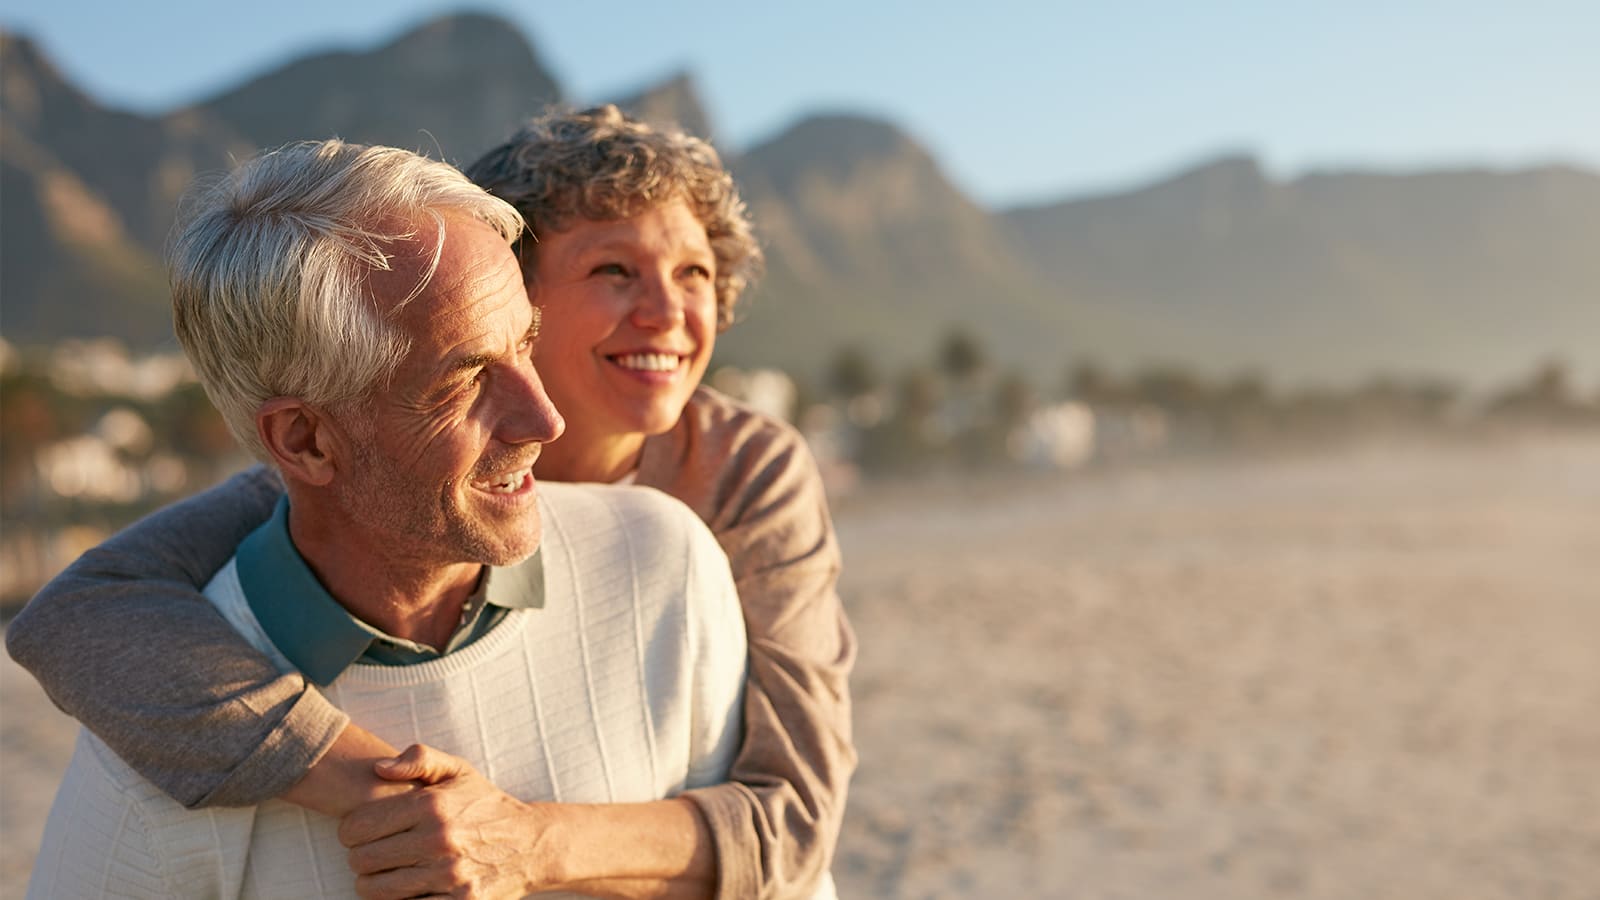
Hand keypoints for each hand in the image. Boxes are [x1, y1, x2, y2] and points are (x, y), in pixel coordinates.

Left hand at [338, 744, 560, 898]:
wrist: (533, 844)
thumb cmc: (486, 805)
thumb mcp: (458, 771)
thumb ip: (418, 759)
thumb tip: (379, 768)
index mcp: (432, 805)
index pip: (357, 827)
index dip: (351, 831)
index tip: (361, 833)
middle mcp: (438, 839)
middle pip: (361, 861)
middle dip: (361, 857)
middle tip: (374, 853)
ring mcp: (449, 875)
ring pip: (376, 890)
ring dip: (374, 883)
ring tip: (386, 872)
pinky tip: (408, 888)